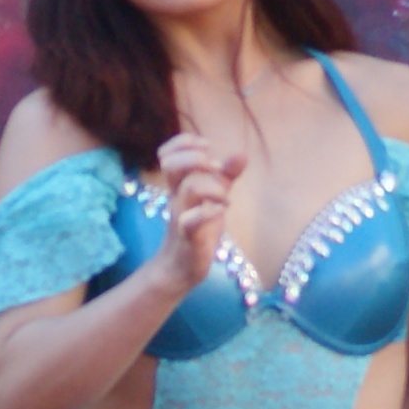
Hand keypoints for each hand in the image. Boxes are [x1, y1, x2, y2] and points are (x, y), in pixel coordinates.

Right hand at [151, 130, 243, 294]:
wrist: (182, 265)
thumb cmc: (198, 227)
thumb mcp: (214, 196)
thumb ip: (225, 176)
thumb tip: (241, 154)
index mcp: (178, 184)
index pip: (167, 153)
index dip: (184, 143)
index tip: (206, 147)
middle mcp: (176, 196)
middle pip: (170, 165)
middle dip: (195, 158)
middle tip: (213, 168)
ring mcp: (180, 215)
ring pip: (188, 188)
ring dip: (212, 186)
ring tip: (225, 196)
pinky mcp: (188, 236)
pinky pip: (191, 221)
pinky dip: (210, 212)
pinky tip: (222, 211)